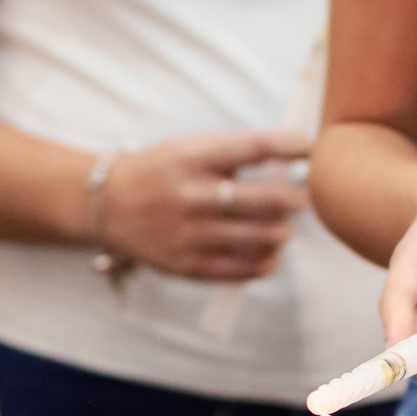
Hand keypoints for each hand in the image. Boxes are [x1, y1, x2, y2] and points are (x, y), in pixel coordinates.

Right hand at [98, 130, 309, 281]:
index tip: (310, 147)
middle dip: (296, 198)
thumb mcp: (188, 149)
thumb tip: (290, 164)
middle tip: (300, 198)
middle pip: (269, 200)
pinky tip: (268, 252)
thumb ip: (232, 155)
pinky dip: (267, 261)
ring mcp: (191, 233)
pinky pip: (245, 269)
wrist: (106, 205)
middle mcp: (193, 195)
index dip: (292, 146)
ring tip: (280, 226)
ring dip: (283, 231)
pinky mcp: (189, 265)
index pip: (255, 147)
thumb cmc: (159, 172)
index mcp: (193, 158)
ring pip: (264, 237)